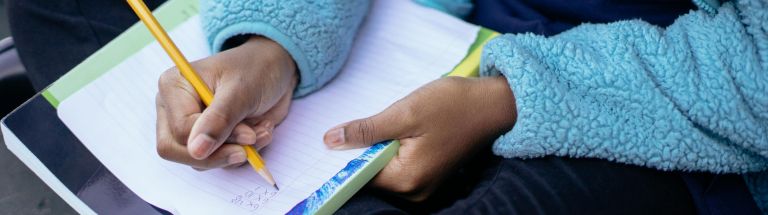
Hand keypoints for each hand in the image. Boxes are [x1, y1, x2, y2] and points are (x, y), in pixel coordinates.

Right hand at [156, 36, 296, 169]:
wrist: (276, 69)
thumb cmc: (256, 69)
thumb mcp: (241, 90)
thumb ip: (219, 120)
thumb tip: (196, 150)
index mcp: (174, 87)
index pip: (180, 130)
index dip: (213, 139)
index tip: (248, 134)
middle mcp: (174, 109)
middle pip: (177, 151)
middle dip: (219, 153)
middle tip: (251, 143)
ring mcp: (189, 126)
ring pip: (200, 161)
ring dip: (237, 151)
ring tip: (261, 130)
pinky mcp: (207, 140)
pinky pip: (218, 162)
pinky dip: (243, 153)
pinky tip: (259, 132)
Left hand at [323, 76, 516, 200]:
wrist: (493, 105)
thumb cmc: (453, 105)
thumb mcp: (404, 112)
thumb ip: (366, 130)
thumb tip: (330, 141)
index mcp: (407, 180)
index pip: (360, 176)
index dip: (348, 155)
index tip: (343, 135)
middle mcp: (415, 192)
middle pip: (372, 175)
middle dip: (367, 150)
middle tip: (382, 121)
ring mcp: (424, 187)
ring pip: (385, 170)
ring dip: (382, 148)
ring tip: (400, 124)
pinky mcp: (430, 177)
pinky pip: (400, 168)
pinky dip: (395, 150)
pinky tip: (407, 131)